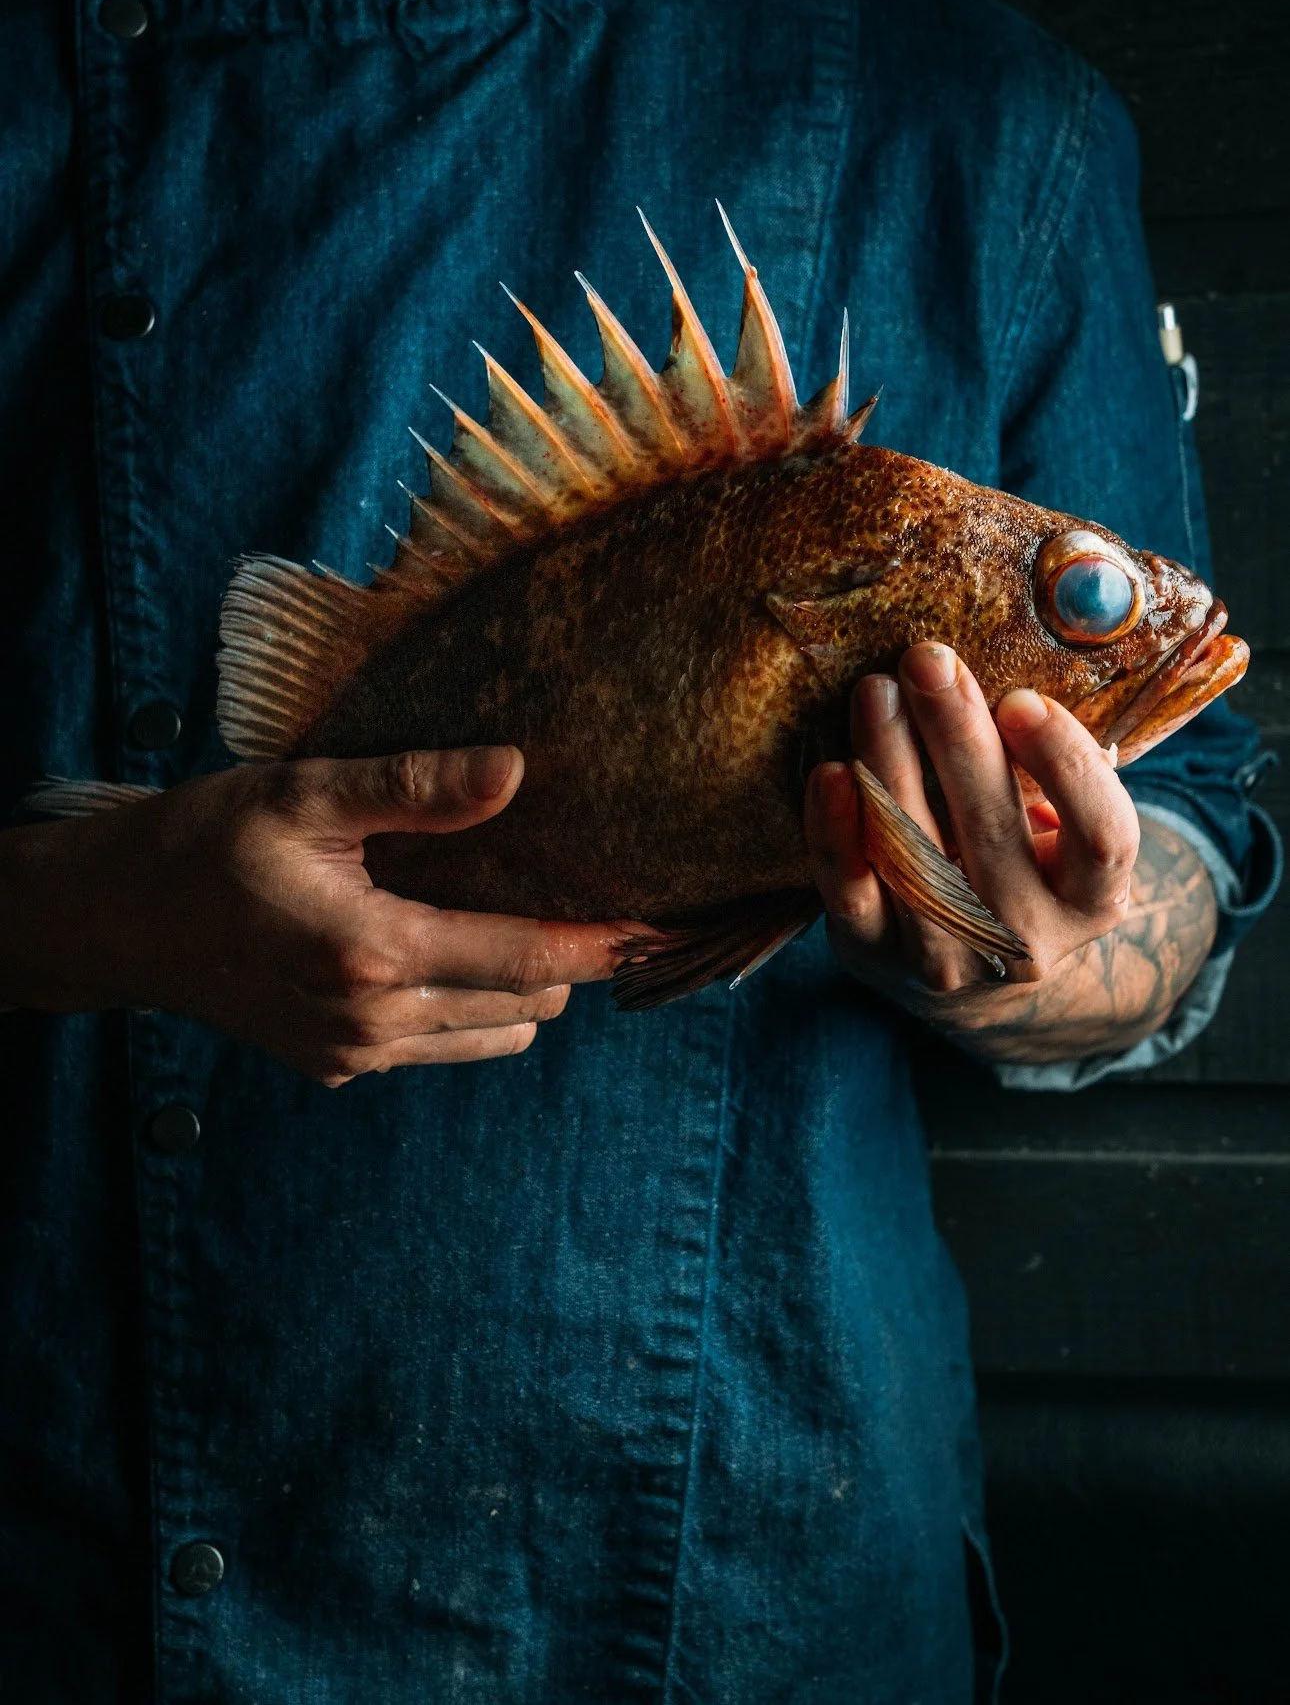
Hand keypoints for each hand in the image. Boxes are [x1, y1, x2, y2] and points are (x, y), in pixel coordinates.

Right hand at [0, 747, 623, 1085]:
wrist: (115, 921)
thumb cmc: (203, 843)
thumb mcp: (304, 795)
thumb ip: (413, 788)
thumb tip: (516, 772)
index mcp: (372, 953)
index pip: (527, 959)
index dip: (604, 944)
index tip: (663, 924)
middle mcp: (372, 1022)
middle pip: (523, 1003)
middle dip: (570, 960)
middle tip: (598, 899)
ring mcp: (353, 1055)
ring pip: (489, 1035)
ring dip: (521, 987)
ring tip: (528, 920)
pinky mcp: (335, 1068)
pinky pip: (436, 1044)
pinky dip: (466, 1005)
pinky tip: (448, 946)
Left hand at [804, 642, 1140, 1008]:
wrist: (968, 976)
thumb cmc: (1021, 869)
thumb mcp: (1062, 833)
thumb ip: (1051, 769)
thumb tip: (1008, 670)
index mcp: (1093, 901)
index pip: (1102, 835)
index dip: (1065, 764)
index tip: (1021, 699)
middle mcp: (1027, 939)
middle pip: (994, 829)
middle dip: (956, 734)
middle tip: (927, 660)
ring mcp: (948, 955)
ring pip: (916, 854)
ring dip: (890, 762)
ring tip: (876, 691)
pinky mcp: (873, 955)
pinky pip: (850, 889)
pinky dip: (835, 828)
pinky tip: (831, 772)